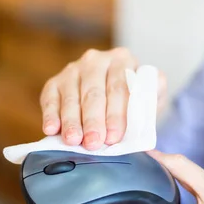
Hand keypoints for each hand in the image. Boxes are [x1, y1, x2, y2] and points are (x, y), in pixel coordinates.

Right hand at [40, 48, 166, 149]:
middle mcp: (96, 60)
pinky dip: (50, 114)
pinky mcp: (55, 82)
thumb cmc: (135, 100)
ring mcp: (73, 70)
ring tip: (74, 140)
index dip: (116, 114)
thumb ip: (153, 95)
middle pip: (94, 93)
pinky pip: (50, 98)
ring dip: (72, 121)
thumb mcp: (151, 96)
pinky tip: (51, 129)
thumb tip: (148, 100)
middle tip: (94, 142)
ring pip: (72, 97)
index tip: (115, 137)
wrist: (115, 99)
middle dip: (93, 120)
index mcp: (123, 60)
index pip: (119, 88)